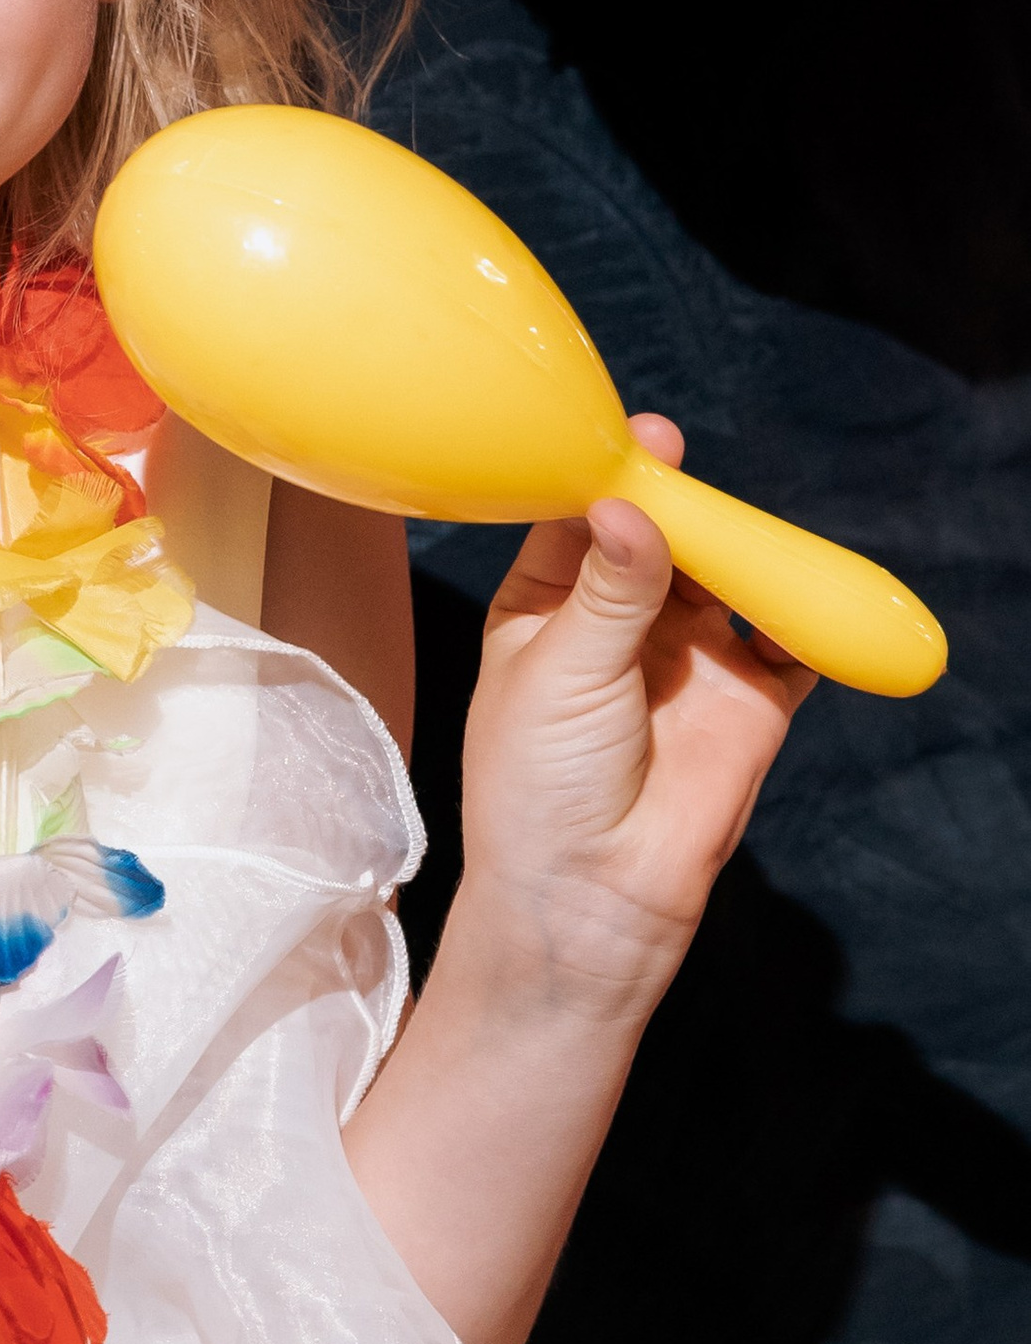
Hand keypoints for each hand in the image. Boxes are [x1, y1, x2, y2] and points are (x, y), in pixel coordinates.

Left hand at [452, 419, 813, 1021]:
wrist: (590, 901)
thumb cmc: (537, 789)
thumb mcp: (558, 673)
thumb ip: (607, 590)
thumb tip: (629, 507)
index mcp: (544, 608)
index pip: (579, 520)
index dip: (605, 478)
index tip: (634, 442)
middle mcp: (618, 624)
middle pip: (664, 536)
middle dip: (681, 504)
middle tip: (685, 470)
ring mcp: (688, 658)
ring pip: (729, 576)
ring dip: (741, 549)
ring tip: (736, 535)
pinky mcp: (748, 698)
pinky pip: (791, 640)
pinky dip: (806, 613)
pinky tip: (800, 591)